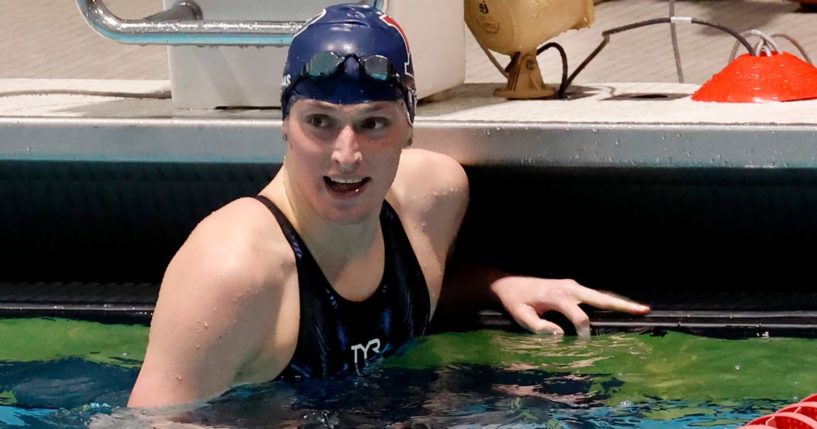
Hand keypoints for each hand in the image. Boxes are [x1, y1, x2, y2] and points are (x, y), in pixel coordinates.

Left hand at [490, 276, 649, 336]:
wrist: (508, 284)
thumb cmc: (515, 301)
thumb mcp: (521, 317)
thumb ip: (540, 327)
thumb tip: (560, 336)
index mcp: (558, 296)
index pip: (580, 317)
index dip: (585, 333)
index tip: (584, 345)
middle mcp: (569, 288)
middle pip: (601, 297)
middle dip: (623, 304)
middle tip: (644, 310)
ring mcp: (572, 285)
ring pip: (600, 294)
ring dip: (619, 302)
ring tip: (640, 309)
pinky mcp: (571, 287)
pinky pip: (593, 295)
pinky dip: (608, 300)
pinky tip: (620, 306)